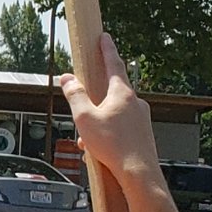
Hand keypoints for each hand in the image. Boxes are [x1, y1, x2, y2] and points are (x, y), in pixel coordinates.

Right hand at [56, 33, 159, 185]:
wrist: (138, 173)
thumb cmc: (114, 146)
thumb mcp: (84, 117)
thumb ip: (75, 95)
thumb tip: (68, 79)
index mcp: (122, 94)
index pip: (114, 64)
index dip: (107, 49)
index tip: (105, 38)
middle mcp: (136, 103)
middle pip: (113, 90)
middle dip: (96, 96)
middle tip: (86, 101)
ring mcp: (142, 118)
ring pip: (115, 112)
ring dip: (100, 120)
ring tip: (89, 138)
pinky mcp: (143, 133)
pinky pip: (122, 126)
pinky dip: (108, 132)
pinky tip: (99, 148)